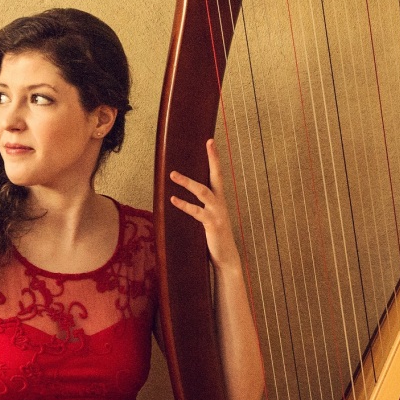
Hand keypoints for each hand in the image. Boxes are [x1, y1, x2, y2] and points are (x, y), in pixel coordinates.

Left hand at [169, 138, 242, 272]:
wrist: (226, 258)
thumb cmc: (215, 237)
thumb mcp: (209, 218)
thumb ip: (202, 206)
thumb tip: (185, 195)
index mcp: (219, 200)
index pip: (217, 174)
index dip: (215, 158)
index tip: (210, 141)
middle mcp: (220, 203)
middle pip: (217, 176)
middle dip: (213, 158)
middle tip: (208, 142)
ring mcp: (217, 213)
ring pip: (203, 191)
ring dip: (187, 182)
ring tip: (173, 174)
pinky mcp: (212, 224)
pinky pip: (197, 212)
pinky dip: (184, 205)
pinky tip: (173, 200)